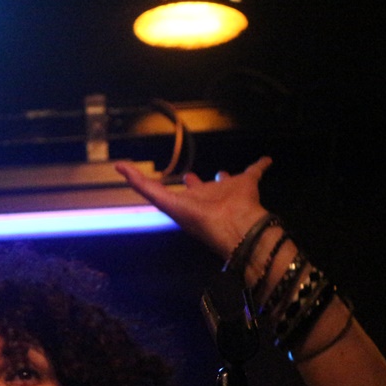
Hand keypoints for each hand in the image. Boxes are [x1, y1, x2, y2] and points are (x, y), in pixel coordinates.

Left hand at [115, 156, 273, 258]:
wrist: (234, 226)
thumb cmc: (199, 218)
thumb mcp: (164, 201)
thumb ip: (143, 185)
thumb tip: (119, 167)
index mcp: (190, 202)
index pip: (177, 193)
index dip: (171, 185)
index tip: (164, 180)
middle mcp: (208, 197)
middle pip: (200, 189)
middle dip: (195, 183)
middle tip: (191, 176)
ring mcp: (229, 191)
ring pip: (226, 182)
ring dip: (225, 177)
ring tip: (223, 172)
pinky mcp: (248, 184)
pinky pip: (255, 171)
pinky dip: (261, 164)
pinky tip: (267, 159)